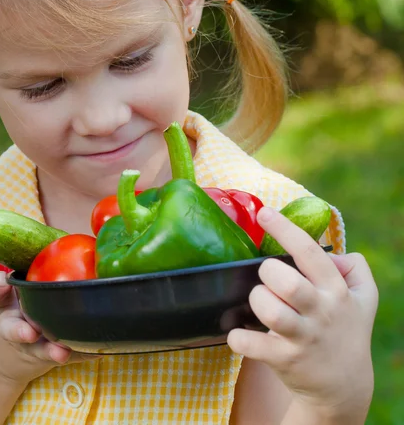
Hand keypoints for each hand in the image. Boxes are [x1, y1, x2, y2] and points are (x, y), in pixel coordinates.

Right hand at [0, 272, 95, 386]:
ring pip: (35, 349)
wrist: (10, 349)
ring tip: (61, 352)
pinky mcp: (47, 358)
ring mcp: (28, 345)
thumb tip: (76, 239)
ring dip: (49, 351)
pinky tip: (96, 350)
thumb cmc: (21, 300)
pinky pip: (64, 357)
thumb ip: (35, 263)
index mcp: (2, 301)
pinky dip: (80, 354)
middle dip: (18, 331)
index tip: (2, 280)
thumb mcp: (17, 282)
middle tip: (30, 333)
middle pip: (8, 328)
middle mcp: (11, 324)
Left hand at [227, 207, 377, 417]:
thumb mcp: (362, 298)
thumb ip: (354, 268)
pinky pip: (253, 345)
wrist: (344, 386)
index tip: (263, 213)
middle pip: (288, 282)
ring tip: (258, 303)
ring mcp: (302, 337)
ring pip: (271, 311)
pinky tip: (238, 332)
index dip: (285, 230)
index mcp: (335, 290)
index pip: (310, 253)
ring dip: (256, 301)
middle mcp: (321, 312)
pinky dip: (238, 338)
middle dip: (268, 272)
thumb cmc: (345, 329)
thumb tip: (333, 251)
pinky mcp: (285, 359)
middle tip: (266, 277)